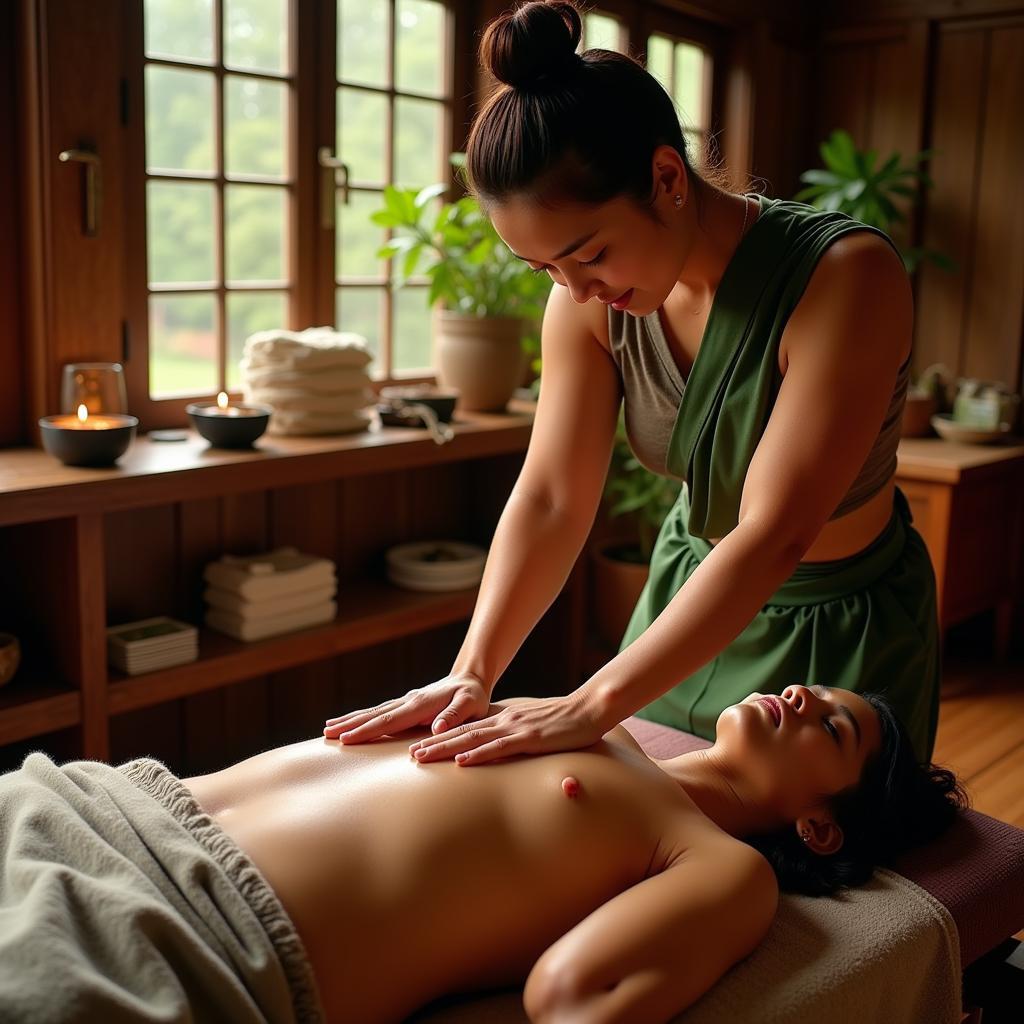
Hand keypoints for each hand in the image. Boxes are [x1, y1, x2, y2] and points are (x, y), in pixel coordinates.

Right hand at [323, 673, 491, 742]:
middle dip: (350, 725)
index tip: (347, 739)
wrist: (469, 680)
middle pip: (374, 715)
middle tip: (326, 735)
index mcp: (420, 704)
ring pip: (372, 712)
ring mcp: (403, 702)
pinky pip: (377, 712)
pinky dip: (360, 717)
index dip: (368, 730)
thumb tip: (436, 727)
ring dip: (350, 720)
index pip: (390, 720)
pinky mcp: (403, 705)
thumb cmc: (472, 696)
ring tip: (327, 729)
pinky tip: (347, 722)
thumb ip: (454, 715)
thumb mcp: (471, 705)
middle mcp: (407, 701)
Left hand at [407, 692, 605, 766]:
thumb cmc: (564, 721)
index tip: (419, 745)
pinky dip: (478, 755)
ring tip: (423, 757)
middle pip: (461, 733)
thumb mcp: (533, 726)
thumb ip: (515, 734)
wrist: (589, 709)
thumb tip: (500, 745)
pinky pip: (499, 748)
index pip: (466, 728)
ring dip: (445, 748)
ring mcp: (515, 728)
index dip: (442, 736)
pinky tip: (462, 761)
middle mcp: (504, 720)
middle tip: (409, 754)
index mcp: (503, 718)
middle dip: (434, 743)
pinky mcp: (530, 738)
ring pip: (472, 739)